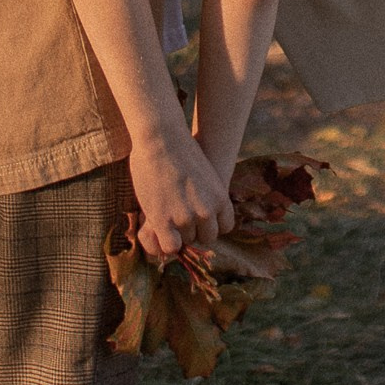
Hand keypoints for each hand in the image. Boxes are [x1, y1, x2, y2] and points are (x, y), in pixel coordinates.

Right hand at [127, 123, 233, 260]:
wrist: (162, 138)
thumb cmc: (181, 150)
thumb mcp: (206, 175)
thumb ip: (207, 195)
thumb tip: (202, 211)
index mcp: (221, 198)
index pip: (224, 226)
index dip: (211, 223)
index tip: (200, 217)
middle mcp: (206, 211)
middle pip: (206, 237)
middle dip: (195, 230)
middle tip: (181, 217)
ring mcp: (185, 217)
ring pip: (186, 240)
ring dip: (177, 232)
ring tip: (167, 215)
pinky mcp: (163, 221)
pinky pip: (170, 247)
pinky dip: (166, 243)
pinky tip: (160, 229)